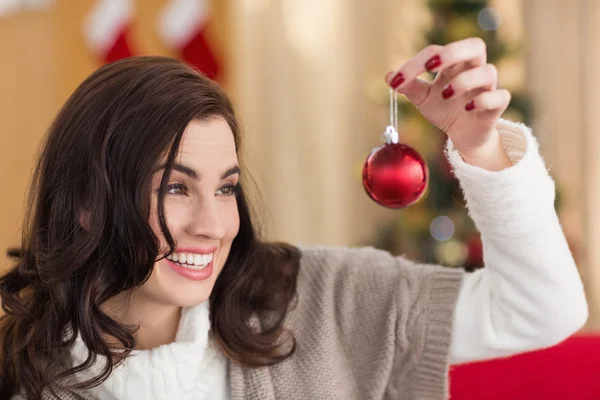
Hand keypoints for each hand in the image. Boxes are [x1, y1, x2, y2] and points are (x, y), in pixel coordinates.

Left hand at [386, 37, 511, 169]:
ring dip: (465, 80)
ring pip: (488, 71)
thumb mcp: (423, 99)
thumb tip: (390, 76)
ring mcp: (487, 88)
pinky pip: (500, 96)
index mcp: (454, 65)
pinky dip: (484, 100)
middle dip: (452, 53)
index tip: (398, 79)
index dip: (416, 62)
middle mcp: (473, 71)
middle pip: (475, 46)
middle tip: (430, 66)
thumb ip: (409, 86)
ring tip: (445, 94)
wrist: (463, 135)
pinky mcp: (496, 107)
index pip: (437, 52)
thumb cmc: (444, 109)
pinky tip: (467, 108)